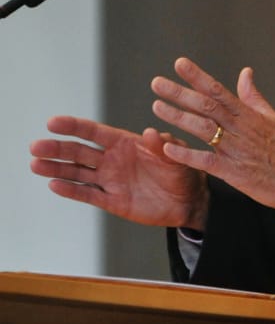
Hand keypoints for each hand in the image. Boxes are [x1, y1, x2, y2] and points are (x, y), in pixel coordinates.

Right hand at [30, 116, 208, 229]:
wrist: (189, 200)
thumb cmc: (183, 171)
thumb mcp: (176, 154)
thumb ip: (163, 145)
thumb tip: (150, 133)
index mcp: (125, 143)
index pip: (94, 132)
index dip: (74, 126)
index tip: (52, 122)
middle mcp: (113, 160)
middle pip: (79, 152)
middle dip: (57, 148)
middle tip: (36, 146)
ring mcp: (111, 180)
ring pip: (78, 173)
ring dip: (57, 169)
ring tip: (35, 164)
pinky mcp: (113, 201)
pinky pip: (88, 195)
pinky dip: (71, 191)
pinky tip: (53, 185)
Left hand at [151, 57, 274, 216]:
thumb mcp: (272, 117)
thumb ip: (253, 96)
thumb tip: (245, 72)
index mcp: (248, 114)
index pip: (218, 89)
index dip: (197, 76)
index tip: (179, 63)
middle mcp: (240, 128)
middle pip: (205, 105)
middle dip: (179, 93)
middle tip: (157, 83)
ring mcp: (236, 149)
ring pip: (202, 128)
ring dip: (178, 117)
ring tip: (157, 106)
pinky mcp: (233, 172)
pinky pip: (205, 161)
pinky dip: (186, 154)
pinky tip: (168, 147)